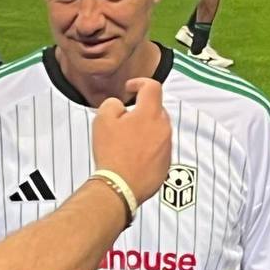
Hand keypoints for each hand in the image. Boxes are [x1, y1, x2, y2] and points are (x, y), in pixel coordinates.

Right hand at [91, 78, 171, 205]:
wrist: (120, 186)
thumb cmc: (112, 153)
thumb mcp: (102, 119)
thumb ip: (113, 104)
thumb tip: (120, 106)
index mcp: (150, 113)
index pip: (152, 87)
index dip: (139, 83)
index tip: (130, 89)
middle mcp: (163, 128)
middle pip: (156, 108)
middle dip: (142, 109)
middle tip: (124, 118)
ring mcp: (167, 146)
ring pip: (158, 129)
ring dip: (145, 129)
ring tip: (126, 140)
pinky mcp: (166, 163)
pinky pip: (159, 147)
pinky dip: (148, 147)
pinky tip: (133, 155)